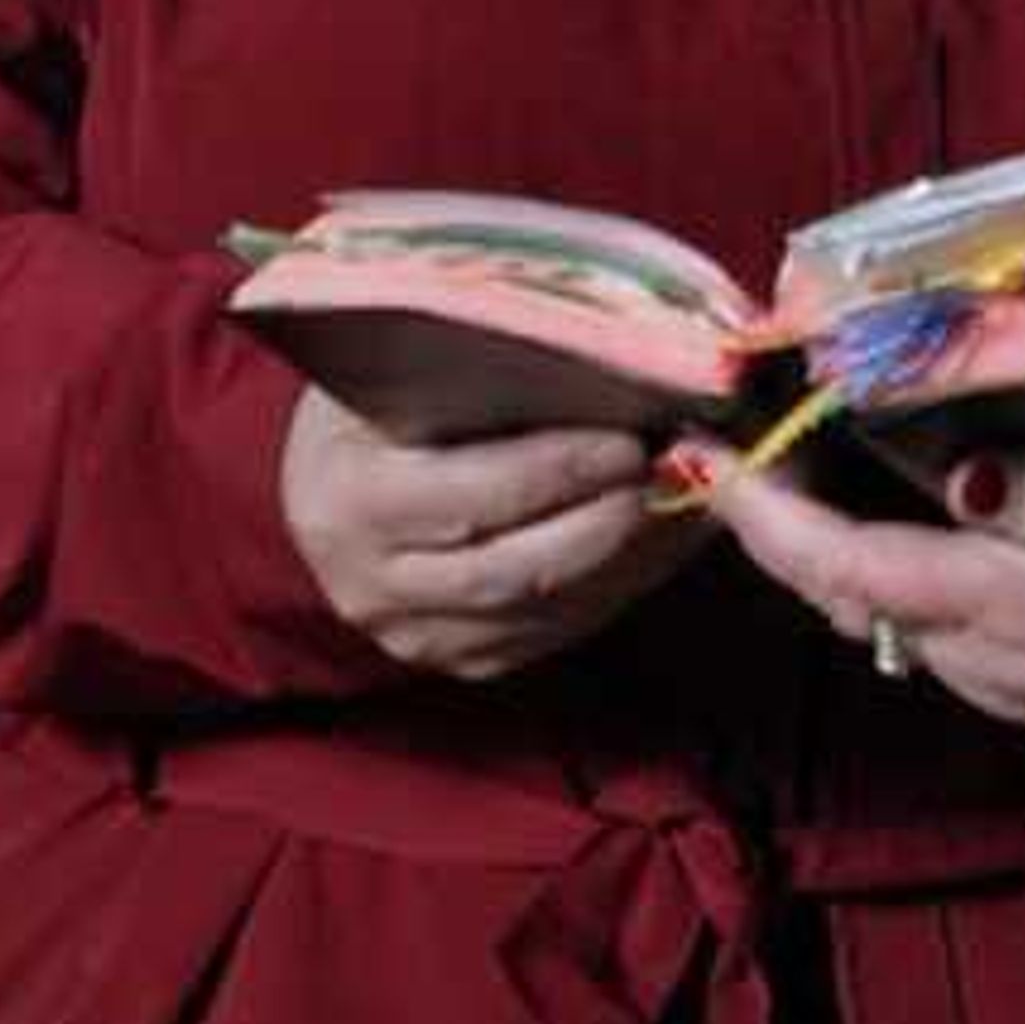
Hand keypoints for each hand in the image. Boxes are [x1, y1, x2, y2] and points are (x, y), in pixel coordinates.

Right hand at [277, 383, 713, 681]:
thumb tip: (609, 365)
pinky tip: (668, 537)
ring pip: (548, 609)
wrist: (328, 477)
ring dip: (635, 556)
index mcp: (352, 498)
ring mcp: (416, 633)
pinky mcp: (462, 658)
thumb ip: (488, 371)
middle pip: (517, 567)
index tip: (631, 437)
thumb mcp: (405, 369)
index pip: (471, 495)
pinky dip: (623, 585)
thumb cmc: (379, 400)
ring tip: (695, 498)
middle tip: (683, 469)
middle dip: (612, 519)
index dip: (559, 471)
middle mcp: (373, 583)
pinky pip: (557, 631)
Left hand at [702, 430, 1024, 740]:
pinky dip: (862, 570)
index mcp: (1015, 611)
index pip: (856, 566)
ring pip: (869, 616)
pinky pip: (911, 626)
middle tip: (712, 448)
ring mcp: (1003, 681)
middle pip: (840, 596)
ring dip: (809, 549)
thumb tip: (959, 477)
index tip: (702, 461)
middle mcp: (987, 660)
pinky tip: (858, 520)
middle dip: (766, 528)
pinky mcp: (1023, 682)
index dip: (768, 519)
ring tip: (769, 468)